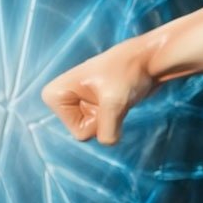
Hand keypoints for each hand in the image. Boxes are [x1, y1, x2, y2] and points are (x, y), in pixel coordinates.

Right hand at [41, 6, 202, 145]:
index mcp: (55, 94)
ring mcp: (80, 104)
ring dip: (113, 118)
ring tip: (117, 93)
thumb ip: (107, 131)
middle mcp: (64, 100)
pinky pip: (104, 126)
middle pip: (85, 134)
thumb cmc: (126, 72)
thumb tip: (109, 143)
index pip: (78, 132)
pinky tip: (121, 97)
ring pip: (95, 131)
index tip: (101, 93)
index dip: (97, 119)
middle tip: (112, 94)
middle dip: (104, 120)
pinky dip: (117, 117)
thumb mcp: (114, 104)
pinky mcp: (95, 105)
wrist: (148, 59)